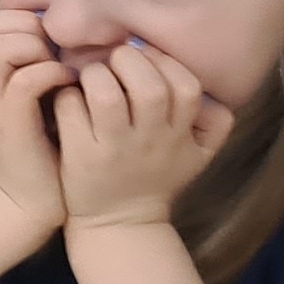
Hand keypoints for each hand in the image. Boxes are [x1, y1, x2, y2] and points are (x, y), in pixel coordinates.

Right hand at [0, 8, 77, 233]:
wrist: (31, 201)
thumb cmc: (47, 146)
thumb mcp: (42, 96)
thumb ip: (43, 63)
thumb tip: (72, 30)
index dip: (17, 19)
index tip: (49, 43)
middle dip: (25, 30)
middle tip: (54, 55)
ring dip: (34, 51)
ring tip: (60, 69)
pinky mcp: (11, 124)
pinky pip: (23, 80)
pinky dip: (49, 75)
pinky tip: (67, 86)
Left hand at [51, 39, 234, 231]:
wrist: (118, 224)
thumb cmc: (156, 178)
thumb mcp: (198, 156)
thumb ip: (216, 122)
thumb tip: (211, 86)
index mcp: (179, 136)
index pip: (187, 89)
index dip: (167, 64)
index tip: (148, 59)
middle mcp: (149, 142)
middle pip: (149, 89)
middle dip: (129, 61)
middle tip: (116, 61)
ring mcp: (113, 149)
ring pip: (106, 97)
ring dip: (96, 75)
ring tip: (92, 77)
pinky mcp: (80, 156)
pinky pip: (71, 111)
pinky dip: (67, 96)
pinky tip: (69, 98)